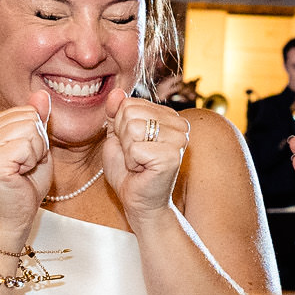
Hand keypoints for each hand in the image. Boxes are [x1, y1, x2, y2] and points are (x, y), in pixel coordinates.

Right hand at [0, 92, 52, 241]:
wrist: (12, 218)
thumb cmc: (23, 185)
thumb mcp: (35, 146)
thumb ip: (37, 119)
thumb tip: (42, 93)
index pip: (27, 110)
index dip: (36, 136)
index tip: (23, 156)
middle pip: (30, 118)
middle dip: (37, 144)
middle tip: (23, 166)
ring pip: (31, 130)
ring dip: (35, 154)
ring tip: (21, 170)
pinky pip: (27, 146)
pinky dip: (31, 162)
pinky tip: (18, 175)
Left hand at [100, 90, 189, 220]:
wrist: (139, 202)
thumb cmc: (129, 172)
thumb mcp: (117, 137)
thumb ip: (116, 113)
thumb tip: (116, 92)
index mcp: (168, 115)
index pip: (129, 103)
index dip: (120, 127)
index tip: (132, 145)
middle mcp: (179, 123)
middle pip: (129, 113)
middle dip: (123, 138)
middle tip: (135, 156)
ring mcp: (179, 139)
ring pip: (132, 128)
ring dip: (128, 151)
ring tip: (139, 163)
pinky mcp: (173, 155)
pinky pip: (135, 148)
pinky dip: (132, 162)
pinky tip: (143, 170)